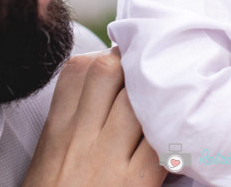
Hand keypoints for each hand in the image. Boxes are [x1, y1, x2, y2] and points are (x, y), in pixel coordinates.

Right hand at [22, 48, 164, 186]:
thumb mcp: (47, 163)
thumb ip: (70, 128)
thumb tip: (100, 99)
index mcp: (57, 133)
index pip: (79, 70)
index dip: (106, 57)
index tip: (124, 62)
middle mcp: (80, 139)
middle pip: (111, 71)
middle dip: (136, 65)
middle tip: (156, 73)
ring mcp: (109, 159)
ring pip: (140, 100)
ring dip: (160, 95)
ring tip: (175, 99)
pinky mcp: (136, 184)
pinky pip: (163, 142)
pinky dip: (176, 134)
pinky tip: (183, 136)